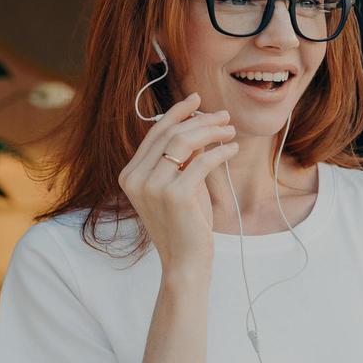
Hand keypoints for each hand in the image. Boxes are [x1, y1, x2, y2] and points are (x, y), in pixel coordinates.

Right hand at [118, 91, 238, 273]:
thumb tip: (199, 123)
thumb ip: (182, 158)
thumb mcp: (178, 185)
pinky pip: (201, 161)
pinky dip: (220, 152)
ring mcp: (153, 186)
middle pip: (170, 134)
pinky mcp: (175, 194)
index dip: (177, 113)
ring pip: (184, 142)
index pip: (155, 134)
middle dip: (199, 120)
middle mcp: (136, 178)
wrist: (185, 262)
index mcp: (130, 174)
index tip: (197, 100)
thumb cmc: (184, 224)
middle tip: (224, 117)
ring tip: (230, 130)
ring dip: (210, 131)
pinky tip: (232, 149)